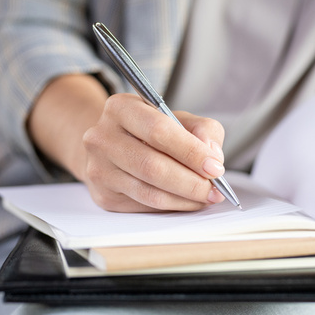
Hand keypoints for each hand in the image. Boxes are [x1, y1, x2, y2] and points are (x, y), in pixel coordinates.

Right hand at [80, 93, 226, 211]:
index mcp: (121, 108)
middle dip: (192, 182)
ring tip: (206, 197)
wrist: (113, 147)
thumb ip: (203, 129)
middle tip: (215, 189)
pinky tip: (188, 201)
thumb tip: (212, 155)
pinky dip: (173, 206)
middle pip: (153, 166)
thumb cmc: (151, 131)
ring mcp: (99, 169)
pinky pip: (145, 206)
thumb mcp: (179, 118)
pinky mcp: (103, 195)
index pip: (159, 131)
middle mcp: (102, 137)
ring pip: (150, 192)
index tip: (215, 167)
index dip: (191, 152)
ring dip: (185, 199)